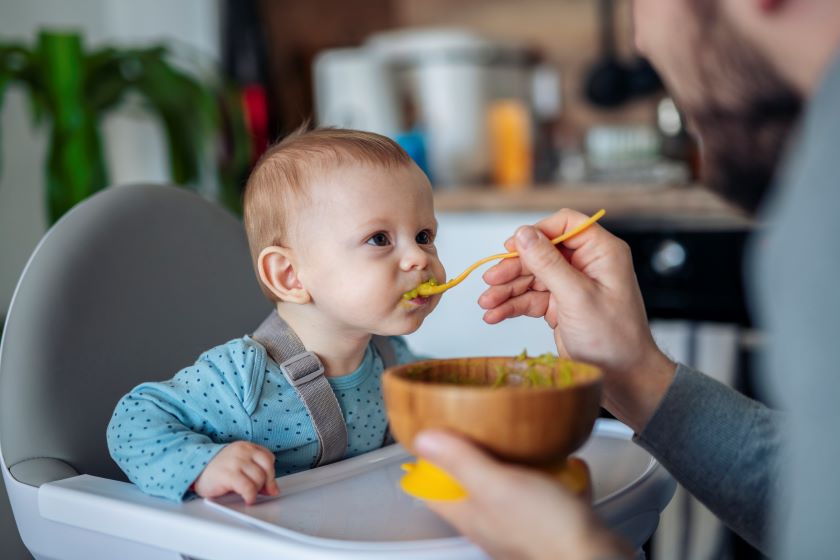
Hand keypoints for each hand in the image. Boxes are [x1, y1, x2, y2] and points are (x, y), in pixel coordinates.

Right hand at [193, 441, 278, 503]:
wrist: (194, 470)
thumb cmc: (216, 469)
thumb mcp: (239, 465)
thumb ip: (255, 472)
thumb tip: (272, 489)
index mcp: (246, 447)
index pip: (268, 458)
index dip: (270, 473)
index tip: (268, 484)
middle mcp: (242, 452)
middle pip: (266, 468)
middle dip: (266, 483)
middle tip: (261, 492)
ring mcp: (235, 462)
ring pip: (259, 478)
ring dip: (257, 490)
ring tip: (249, 494)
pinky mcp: (228, 474)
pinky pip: (248, 487)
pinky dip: (251, 496)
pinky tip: (247, 499)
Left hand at [415, 430, 631, 559]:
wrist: (595, 558)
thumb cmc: (547, 532)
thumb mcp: (496, 485)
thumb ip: (460, 461)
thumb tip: (424, 439)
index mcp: (470, 513)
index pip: (433, 487)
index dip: (429, 459)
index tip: (436, 430)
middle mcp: (492, 521)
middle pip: (470, 483)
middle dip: (474, 453)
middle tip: (479, 426)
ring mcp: (521, 523)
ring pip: (509, 487)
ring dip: (517, 462)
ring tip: (525, 439)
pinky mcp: (551, 524)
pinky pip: (548, 492)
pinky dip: (556, 475)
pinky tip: (566, 463)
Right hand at [479, 209, 675, 431]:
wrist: (623, 378)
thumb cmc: (614, 339)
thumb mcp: (577, 297)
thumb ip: (548, 264)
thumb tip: (523, 234)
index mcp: (601, 253)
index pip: (565, 223)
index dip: (537, 232)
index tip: (512, 246)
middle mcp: (586, 264)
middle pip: (540, 252)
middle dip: (513, 267)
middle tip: (490, 280)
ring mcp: (572, 285)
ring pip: (531, 276)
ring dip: (507, 289)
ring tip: (486, 304)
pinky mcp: (560, 305)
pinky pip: (530, 298)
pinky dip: (512, 306)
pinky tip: (495, 315)